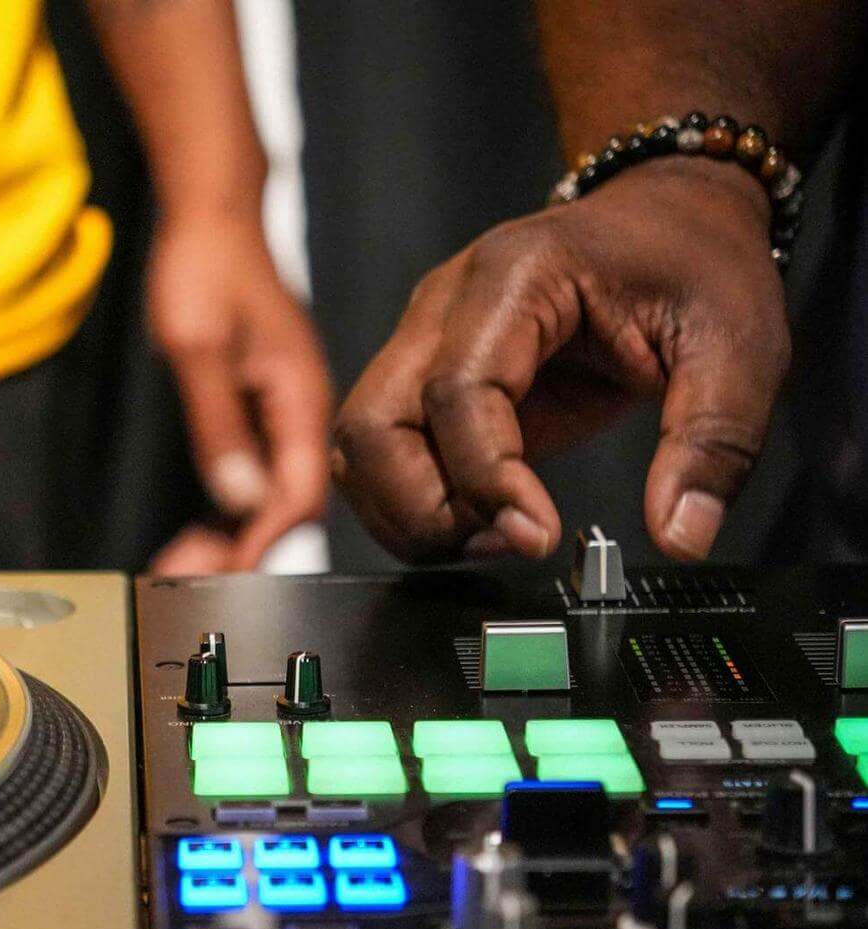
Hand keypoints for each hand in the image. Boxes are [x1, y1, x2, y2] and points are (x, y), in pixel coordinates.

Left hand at [146, 209, 333, 572]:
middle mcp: (302, 410)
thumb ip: (219, 424)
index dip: (265, 541)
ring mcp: (284, 410)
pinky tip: (205, 523)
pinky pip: (260, 471)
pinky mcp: (265, 406)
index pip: (300, 495)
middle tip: (189, 569)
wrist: (211, 217)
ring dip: (238, 532)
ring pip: (275, 493)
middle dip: (247, 548)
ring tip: (189, 556)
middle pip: (292, 504)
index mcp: (300, 397)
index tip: (226, 572)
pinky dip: (233, 505)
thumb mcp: (197, 347)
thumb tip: (237, 496)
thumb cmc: (205, 267)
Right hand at [332, 159, 787, 563]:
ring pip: (358, 445)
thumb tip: (682, 536)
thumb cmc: (695, 264)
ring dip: (406, 512)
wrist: (667, 216)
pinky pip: (380, 452)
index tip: (536, 535)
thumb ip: (713, 444)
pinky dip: (411, 502)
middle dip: (421, 508)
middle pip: (371, 425)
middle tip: (501, 543)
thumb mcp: (740, 347)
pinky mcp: (424, 377)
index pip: (457, 391)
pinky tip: (478, 520)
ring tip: (489, 538)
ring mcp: (423, 340)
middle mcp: (444, 306)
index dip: (486, 478)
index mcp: (515, 276)